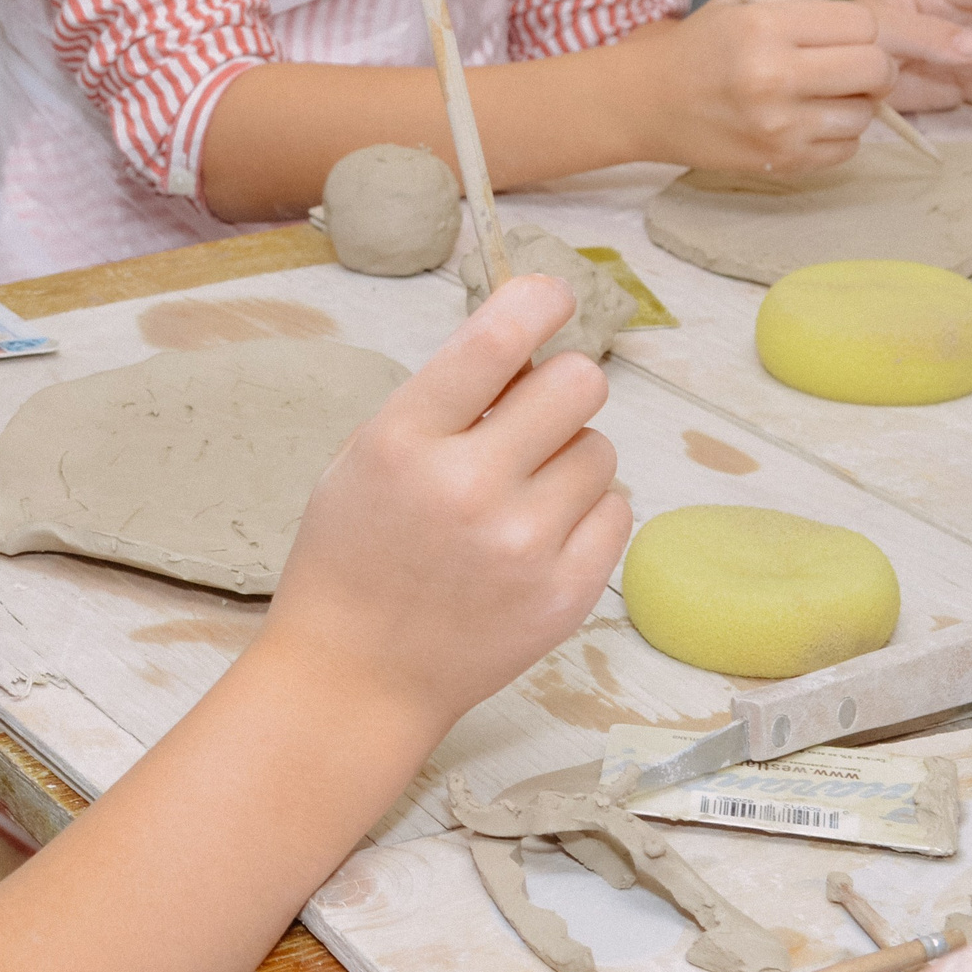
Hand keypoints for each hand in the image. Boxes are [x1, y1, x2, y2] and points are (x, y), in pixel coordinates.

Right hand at [263, 277, 629, 739]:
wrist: (357, 675)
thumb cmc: (354, 554)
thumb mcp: (364, 454)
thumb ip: (443, 400)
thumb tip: (528, 346)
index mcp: (404, 440)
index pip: (494, 340)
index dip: (537, 301)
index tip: (551, 296)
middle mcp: (469, 487)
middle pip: (577, 382)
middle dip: (559, 386)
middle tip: (531, 417)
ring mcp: (524, 546)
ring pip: (601, 448)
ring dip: (569, 456)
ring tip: (522, 493)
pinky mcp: (565, 594)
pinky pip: (617, 511)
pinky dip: (587, 512)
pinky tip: (541, 533)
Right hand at [647, 0, 894, 174]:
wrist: (647, 103)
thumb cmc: (700, 47)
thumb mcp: (742, 2)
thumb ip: (806, 7)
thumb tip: (870, 32)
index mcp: (765, 28)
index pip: (862, 24)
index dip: (859, 29)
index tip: (842, 37)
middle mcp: (774, 77)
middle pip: (876, 68)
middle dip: (872, 66)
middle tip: (849, 68)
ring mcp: (780, 126)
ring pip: (866, 113)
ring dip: (853, 103)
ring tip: (819, 96)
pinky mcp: (783, 161)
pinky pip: (848, 148)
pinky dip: (837, 134)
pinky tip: (806, 121)